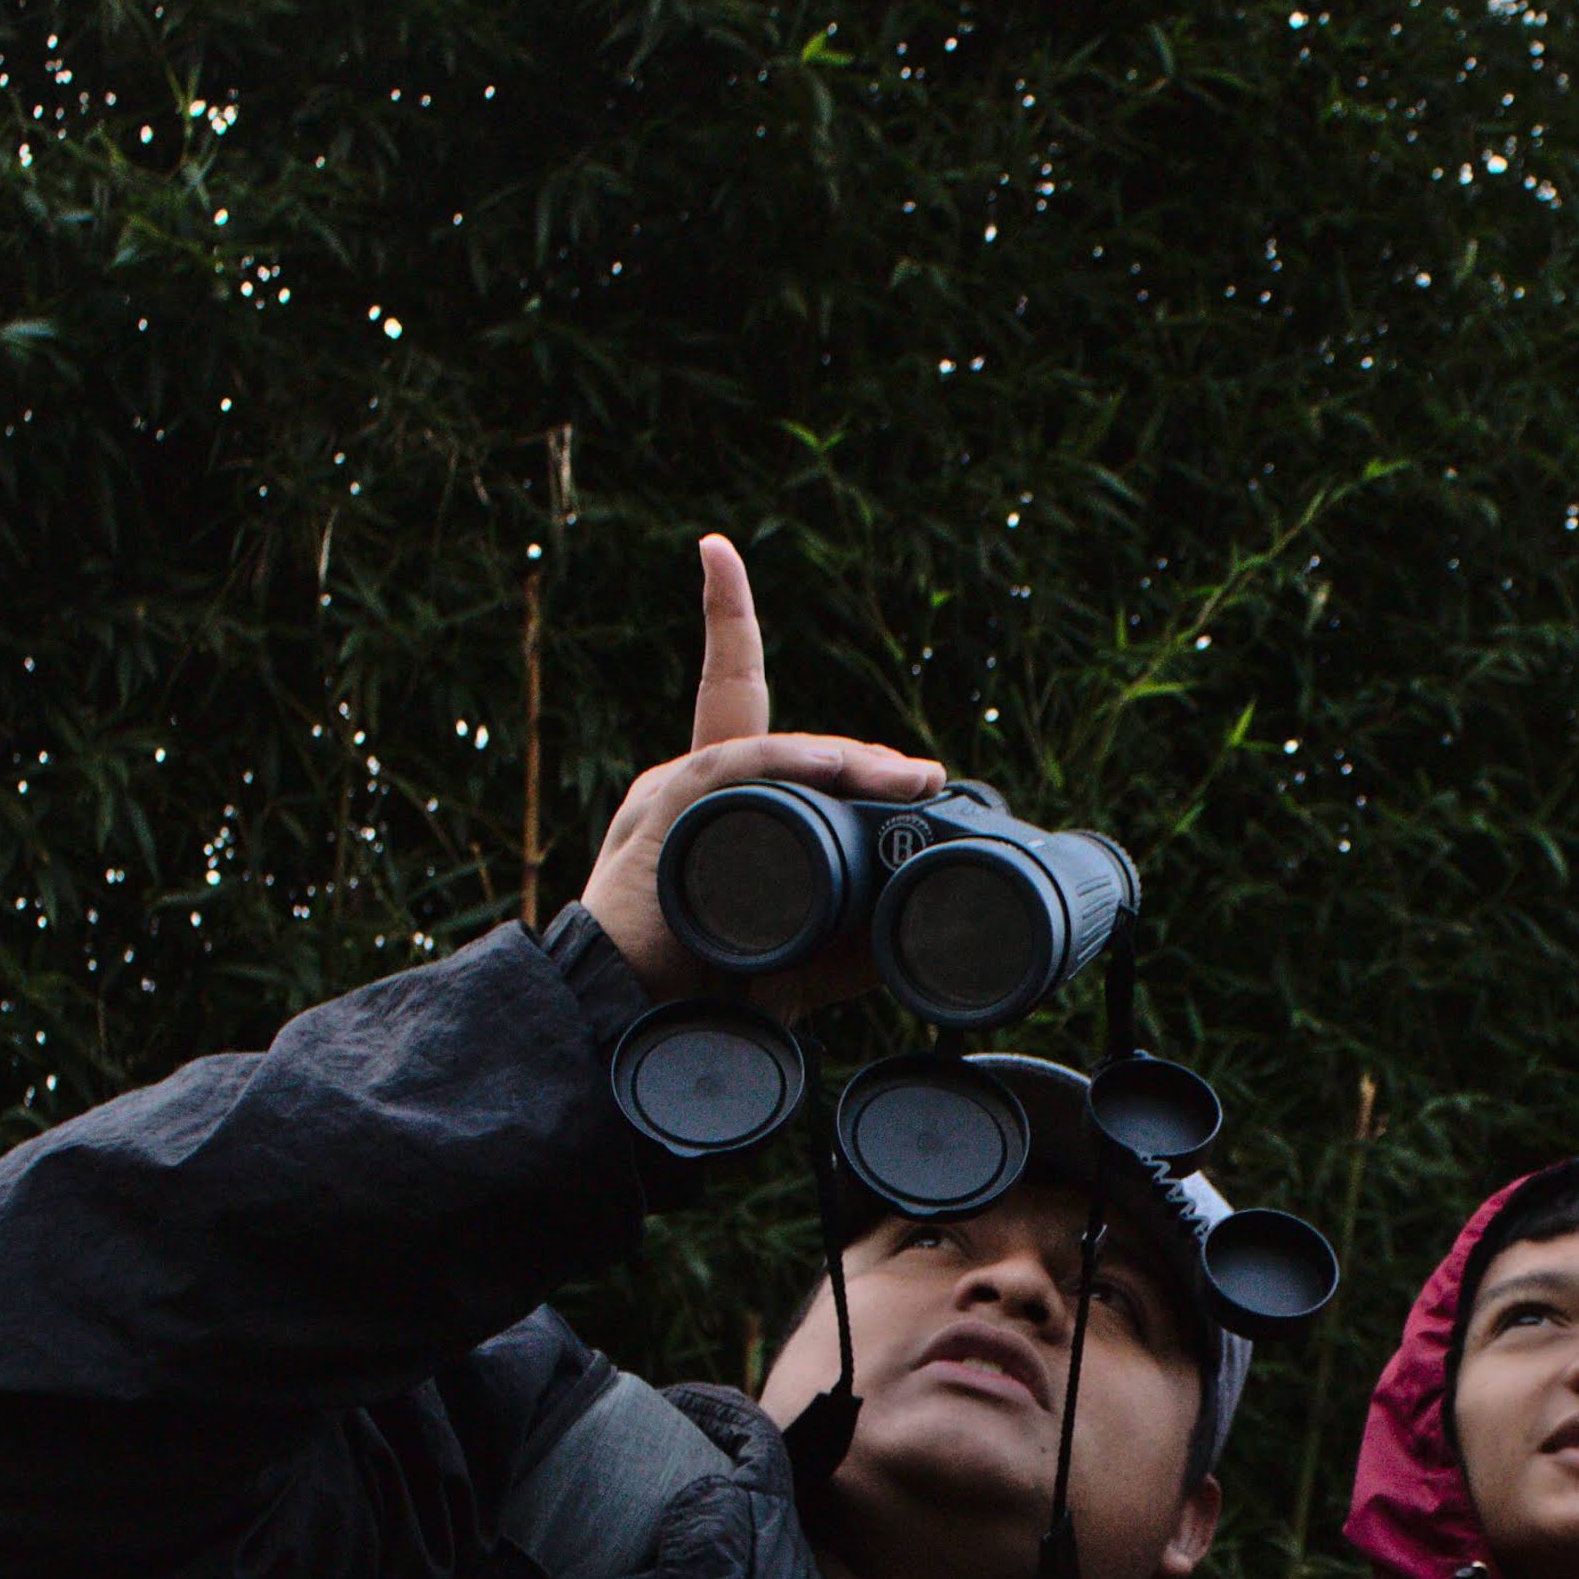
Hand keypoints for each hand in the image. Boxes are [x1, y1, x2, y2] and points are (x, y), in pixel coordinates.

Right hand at [574, 535, 948, 1003]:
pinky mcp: (666, 815)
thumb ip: (858, 925)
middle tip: (925, 781)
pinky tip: (843, 770)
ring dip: (849, 765)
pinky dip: (795, 766)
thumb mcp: (801, 949)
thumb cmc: (710, 991)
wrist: (642, 1029)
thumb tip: (935, 921)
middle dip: (859, 760)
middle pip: (784, 741)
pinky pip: (740, 770)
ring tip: (910, 782)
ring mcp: (671, 793)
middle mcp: (686, 781)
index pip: (723, 694)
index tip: (715, 549)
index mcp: (711, 800)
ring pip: (773, 753)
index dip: (723, 616)